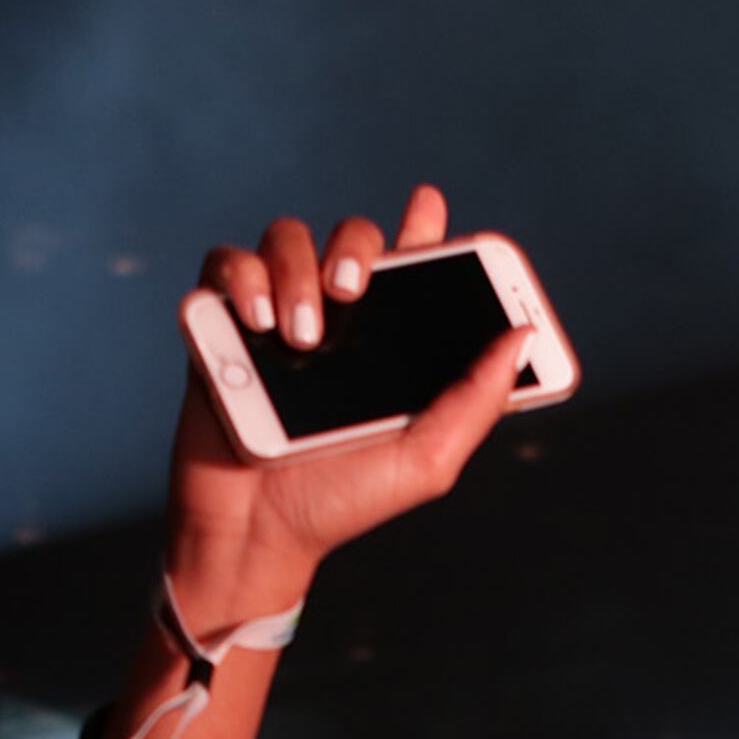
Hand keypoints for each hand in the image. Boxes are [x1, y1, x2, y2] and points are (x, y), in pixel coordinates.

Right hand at [169, 185, 526, 621]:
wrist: (254, 534)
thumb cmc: (342, 504)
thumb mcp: (426, 460)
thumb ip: (475, 401)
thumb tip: (521, 336)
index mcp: (383, 341)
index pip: (408, 263)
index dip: (423, 226)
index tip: (429, 204)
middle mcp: (331, 318)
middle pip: (347, 235)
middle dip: (352, 246)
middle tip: (350, 290)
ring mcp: (271, 317)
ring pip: (283, 239)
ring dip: (292, 270)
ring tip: (299, 335)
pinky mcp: (217, 326)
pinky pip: (223, 265)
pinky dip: (238, 278)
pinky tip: (253, 321)